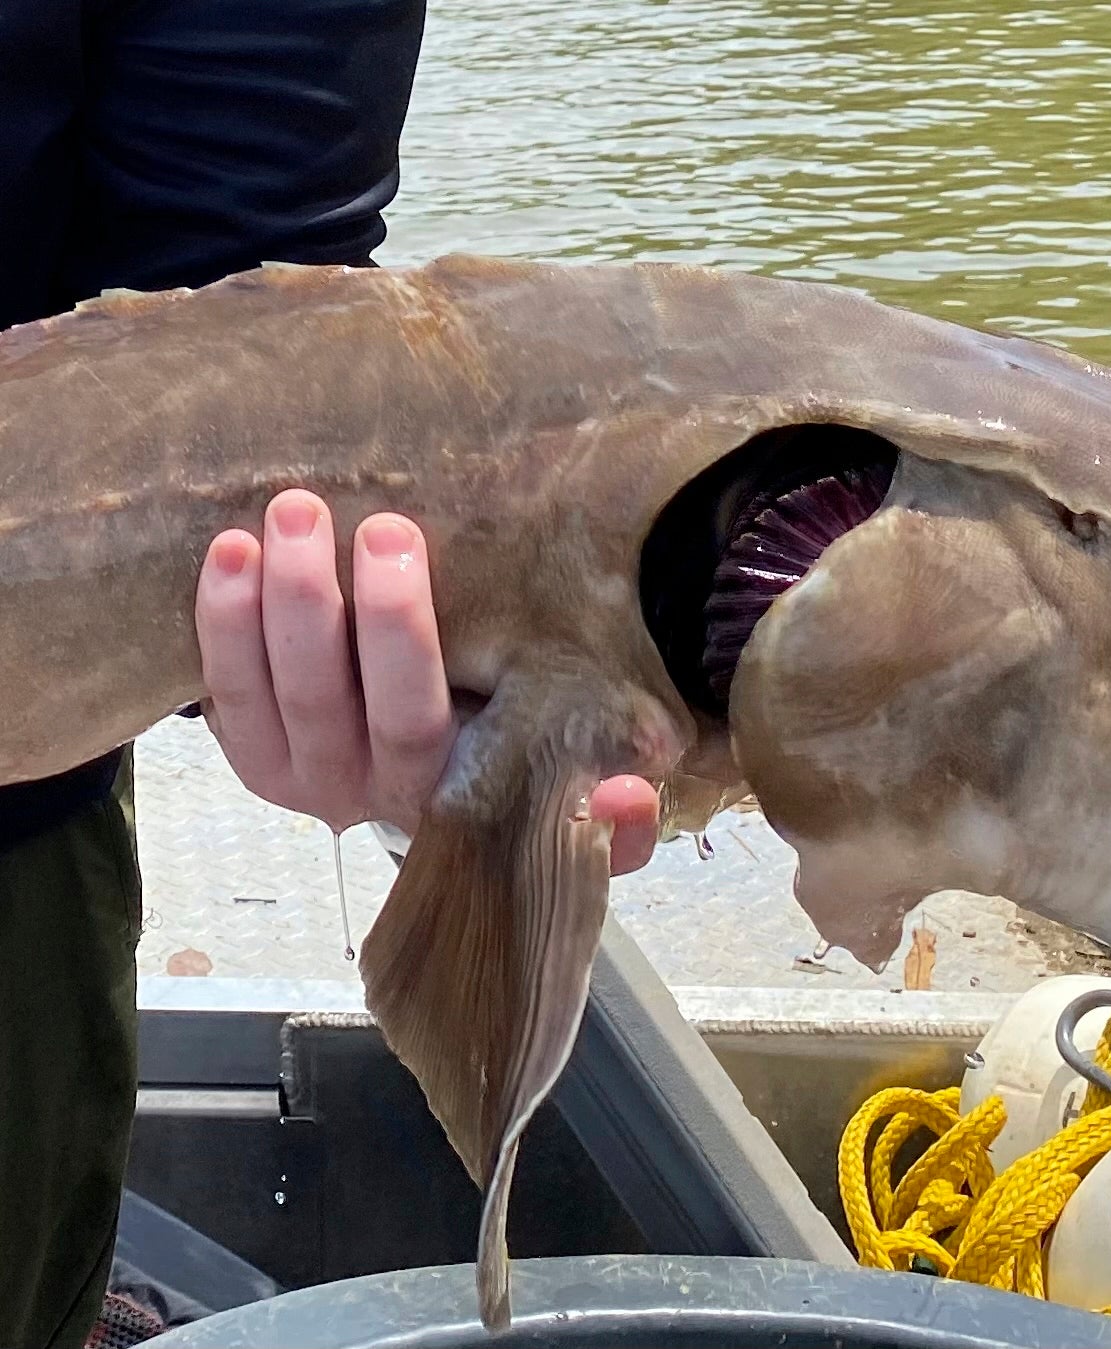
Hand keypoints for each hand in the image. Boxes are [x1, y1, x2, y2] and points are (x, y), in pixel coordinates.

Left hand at [192, 489, 659, 870]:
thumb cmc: (522, 767)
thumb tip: (622, 794)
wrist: (451, 805)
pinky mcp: (255, 757)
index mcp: (442, 794)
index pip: (416, 719)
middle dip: (332, 599)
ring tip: (290, 513)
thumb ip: (619, 821)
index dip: (398, 635)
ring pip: (273, 690)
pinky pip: (225, 693)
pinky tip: (231, 552)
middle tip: (350, 511)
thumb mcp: (578, 806)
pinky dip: (220, 621)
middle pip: (330, 698)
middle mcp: (362, 793)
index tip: (399, 537)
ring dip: (271, 599)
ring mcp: (300, 778)